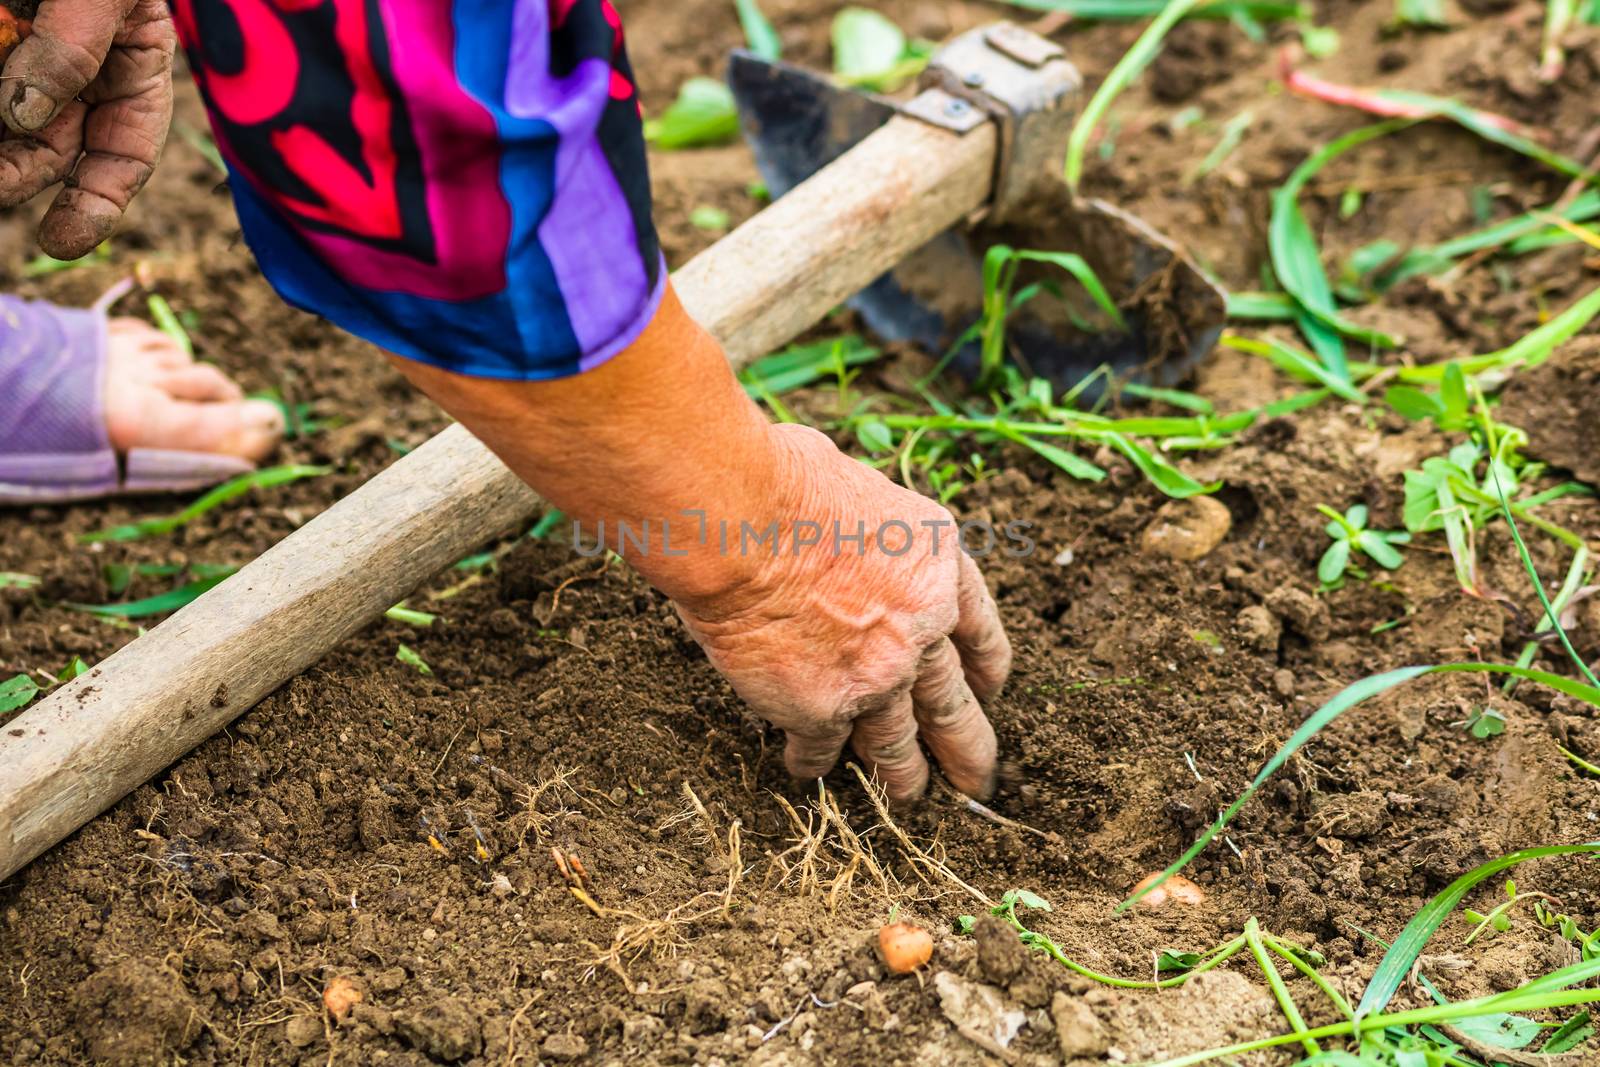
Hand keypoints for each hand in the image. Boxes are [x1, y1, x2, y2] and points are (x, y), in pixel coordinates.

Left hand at [0, 0, 174, 258]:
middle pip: (47, 146)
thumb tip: (22, 113)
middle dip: (15, 172)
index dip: (96, 207)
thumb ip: (73, 47)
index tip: (60, 243)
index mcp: (135, 69)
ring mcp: (27, 53)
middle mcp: (82, 73)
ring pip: (6, 118)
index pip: (124, 156)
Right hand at [392, 287, 1011, 803]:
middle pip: (954, 702)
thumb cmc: (785, 480)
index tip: (989, 689)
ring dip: (902, 773)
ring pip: (897, 742)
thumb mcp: (866, 492)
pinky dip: (812, 761)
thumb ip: (876, 536)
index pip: (981, 630)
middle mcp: (922, 628)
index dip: (986, 667)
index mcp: (940, 567)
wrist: (742, 516)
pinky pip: (820, 749)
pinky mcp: (820, 709)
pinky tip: (807, 771)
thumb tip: (854, 539)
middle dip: (967, 747)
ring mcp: (876, 677)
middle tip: (976, 778)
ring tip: (908, 797)